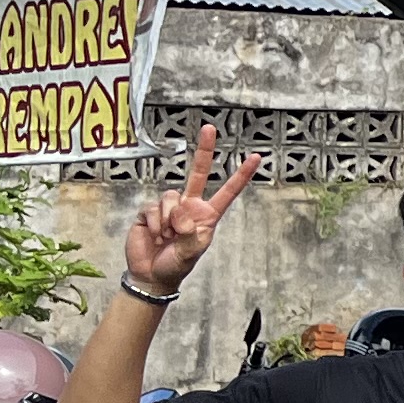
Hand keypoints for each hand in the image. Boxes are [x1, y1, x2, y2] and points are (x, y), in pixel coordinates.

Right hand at [126, 118, 260, 292]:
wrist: (151, 275)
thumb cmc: (176, 264)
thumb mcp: (192, 252)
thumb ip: (190, 235)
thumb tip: (181, 216)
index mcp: (207, 215)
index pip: (227, 191)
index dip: (241, 175)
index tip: (255, 157)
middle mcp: (189, 206)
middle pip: (197, 173)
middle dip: (204, 149)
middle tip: (210, 127)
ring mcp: (169, 207)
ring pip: (170, 197)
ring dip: (169, 220)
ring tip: (167, 237)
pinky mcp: (149, 212)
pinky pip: (152, 209)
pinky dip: (154, 224)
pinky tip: (155, 236)